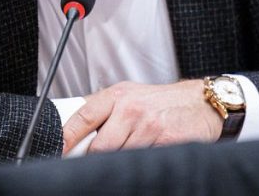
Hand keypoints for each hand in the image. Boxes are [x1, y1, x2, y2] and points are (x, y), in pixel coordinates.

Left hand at [61, 79, 222, 154]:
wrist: (201, 103)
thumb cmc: (162, 102)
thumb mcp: (130, 96)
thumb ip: (105, 111)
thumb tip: (74, 133)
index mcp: (117, 96)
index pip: (83, 117)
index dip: (66, 138)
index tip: (57, 152)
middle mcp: (131, 109)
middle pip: (99, 147)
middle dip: (95, 159)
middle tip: (98, 162)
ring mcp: (148, 126)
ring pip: (120, 157)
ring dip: (121, 161)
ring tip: (130, 154)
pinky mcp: (165, 141)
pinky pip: (143, 161)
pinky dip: (141, 162)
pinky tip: (147, 155)